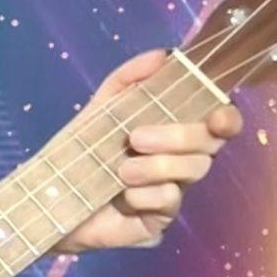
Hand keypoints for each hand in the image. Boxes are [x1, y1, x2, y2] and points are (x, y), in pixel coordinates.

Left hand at [51, 49, 243, 253]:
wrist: (49, 196)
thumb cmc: (80, 149)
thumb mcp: (100, 108)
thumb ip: (128, 79)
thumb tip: (162, 55)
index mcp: (172, 133)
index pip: (218, 124)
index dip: (226, 119)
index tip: (216, 117)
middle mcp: (180, 162)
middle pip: (208, 146)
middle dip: (178, 137)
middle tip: (136, 138)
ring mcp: (172, 193)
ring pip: (193, 172)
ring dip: (156, 166)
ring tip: (120, 169)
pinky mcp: (158, 222)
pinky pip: (169, 202)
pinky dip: (145, 194)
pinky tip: (122, 196)